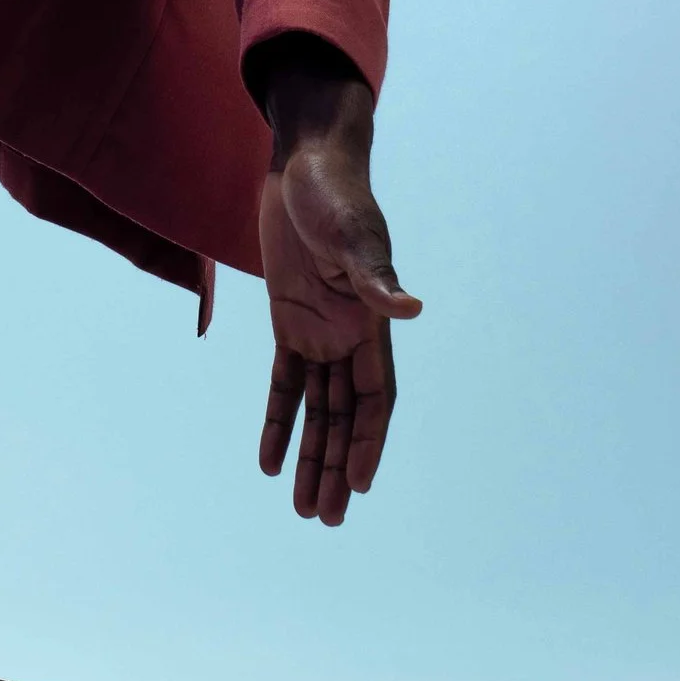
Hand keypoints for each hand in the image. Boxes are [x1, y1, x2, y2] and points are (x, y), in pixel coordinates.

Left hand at [252, 35, 421, 526]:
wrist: (304, 160)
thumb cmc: (334, 191)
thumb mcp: (352, 233)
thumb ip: (375, 276)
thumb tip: (410, 309)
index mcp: (370, 321)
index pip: (374, 398)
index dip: (367, 442)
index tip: (358, 486)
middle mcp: (349, 334)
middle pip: (344, 417)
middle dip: (336, 467)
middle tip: (327, 520)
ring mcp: (319, 329)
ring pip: (316, 409)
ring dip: (310, 456)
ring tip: (303, 508)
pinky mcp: (289, 319)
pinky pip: (284, 382)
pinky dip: (278, 420)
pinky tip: (269, 461)